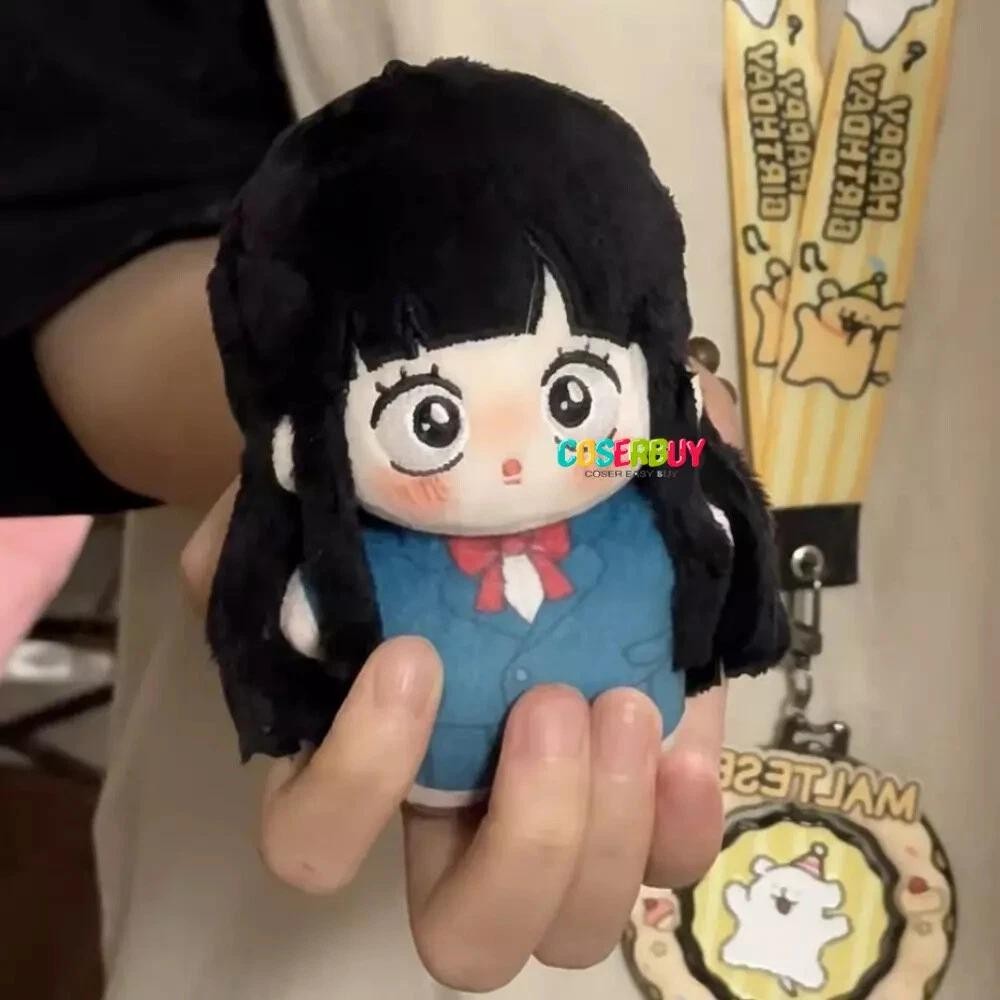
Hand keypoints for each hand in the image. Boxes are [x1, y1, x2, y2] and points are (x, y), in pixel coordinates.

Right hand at [181, 366, 735, 991]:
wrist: (532, 464)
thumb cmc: (409, 498)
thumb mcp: (322, 493)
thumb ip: (266, 534)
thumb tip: (265, 572)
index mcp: (358, 756)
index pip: (315, 844)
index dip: (360, 780)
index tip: (413, 657)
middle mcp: (453, 811)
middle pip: (466, 940)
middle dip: (521, 845)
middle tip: (546, 704)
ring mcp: (557, 805)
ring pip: (574, 925)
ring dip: (606, 829)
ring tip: (619, 704)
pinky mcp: (645, 778)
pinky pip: (671, 860)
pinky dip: (681, 823)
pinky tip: (678, 750)